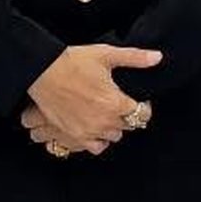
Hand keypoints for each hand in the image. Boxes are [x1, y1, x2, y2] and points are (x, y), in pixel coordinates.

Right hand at [26, 45, 160, 152]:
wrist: (42, 71)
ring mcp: (90, 131)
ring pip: (114, 136)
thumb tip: (158, 57)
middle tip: (117, 102)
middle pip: (129, 125)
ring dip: (113, 126)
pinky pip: (97, 147)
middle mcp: (105, 121)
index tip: (136, 99)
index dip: (142, 106)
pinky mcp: (76, 136)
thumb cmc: (73, 61)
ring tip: (105, 112)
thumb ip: (135, 58)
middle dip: (126, 114)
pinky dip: (99, 139)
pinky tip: (96, 126)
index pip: (142, 114)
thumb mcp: (105, 54)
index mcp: (116, 103)